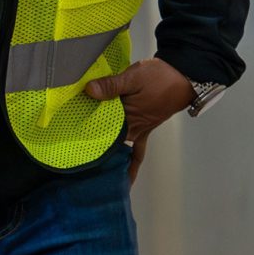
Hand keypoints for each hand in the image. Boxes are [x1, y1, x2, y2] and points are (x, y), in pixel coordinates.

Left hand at [86, 57, 192, 181]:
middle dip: (94, 153)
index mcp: (126, 116)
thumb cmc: (160, 77)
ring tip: (93, 173)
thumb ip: (111, 85)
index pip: (101, 129)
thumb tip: (89, 90)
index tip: (69, 144)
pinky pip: (138, 152)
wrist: (184, 77)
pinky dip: (132, 164)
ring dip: (109, 159)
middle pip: (109, 143)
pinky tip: (126, 177)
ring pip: (120, 150)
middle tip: (77, 164)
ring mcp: (139, 130)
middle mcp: (132, 128)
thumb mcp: (133, 77)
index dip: (84, 135)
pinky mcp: (146, 129)